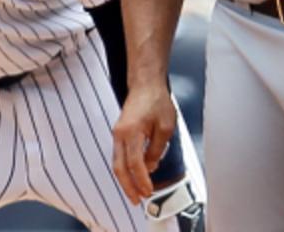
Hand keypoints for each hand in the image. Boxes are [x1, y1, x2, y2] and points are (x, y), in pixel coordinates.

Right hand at [112, 81, 175, 203]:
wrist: (145, 84)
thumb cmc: (156, 100)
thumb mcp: (166, 127)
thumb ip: (157, 149)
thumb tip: (151, 167)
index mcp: (132, 132)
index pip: (135, 164)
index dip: (141, 181)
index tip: (148, 192)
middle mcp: (120, 134)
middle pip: (120, 168)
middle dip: (128, 187)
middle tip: (137, 200)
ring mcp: (117, 134)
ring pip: (117, 163)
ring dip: (126, 180)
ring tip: (135, 193)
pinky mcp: (119, 133)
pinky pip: (119, 156)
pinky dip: (126, 169)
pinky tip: (135, 176)